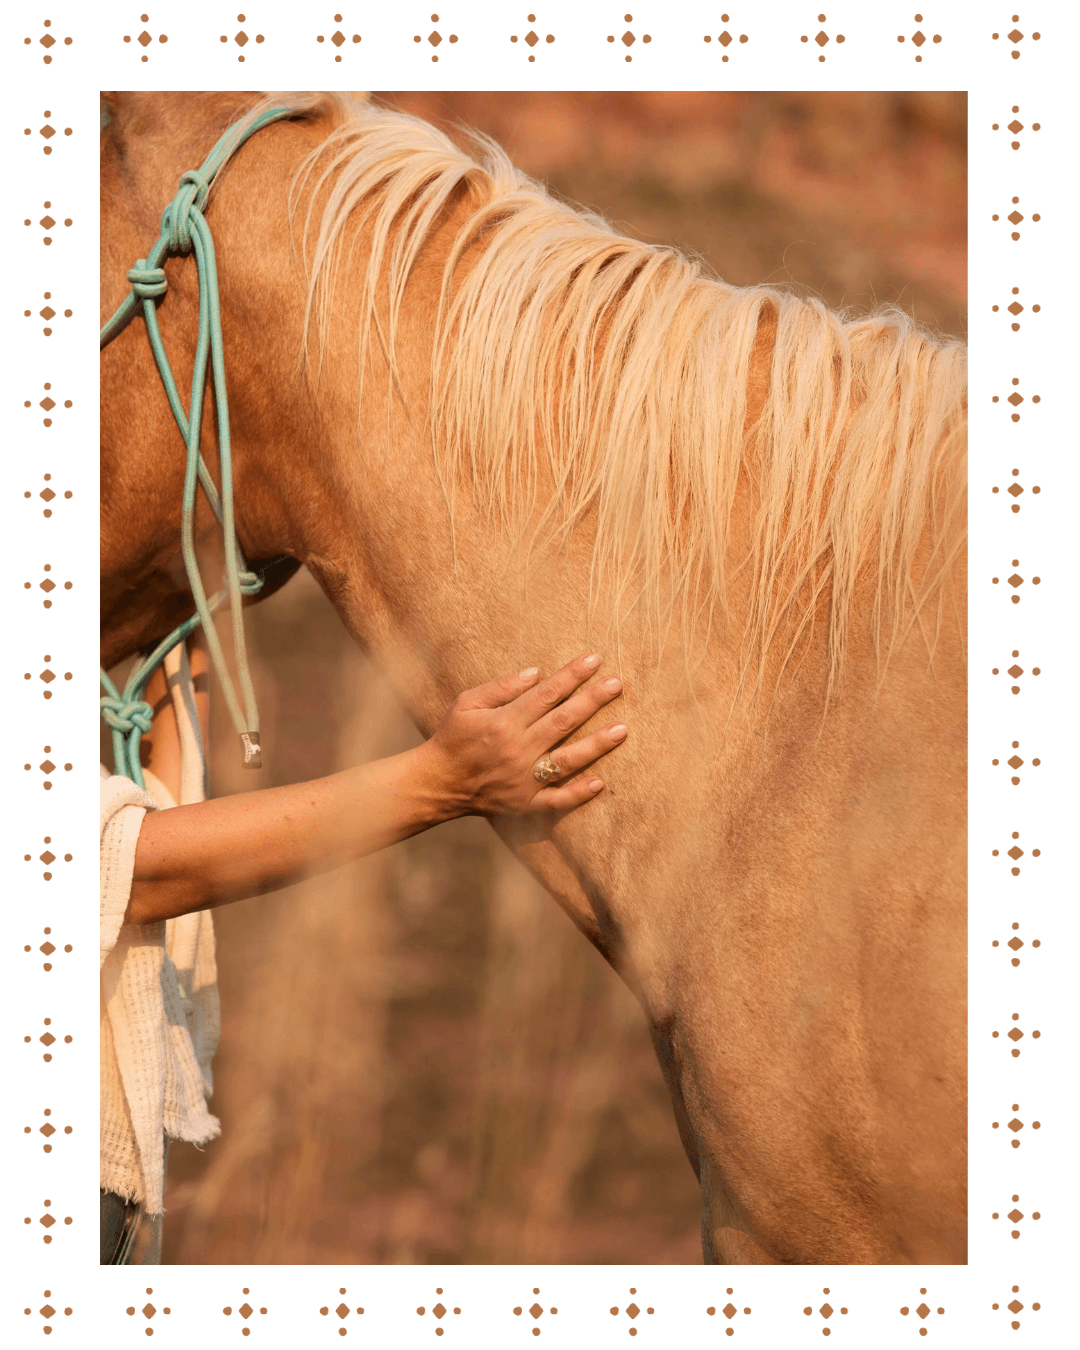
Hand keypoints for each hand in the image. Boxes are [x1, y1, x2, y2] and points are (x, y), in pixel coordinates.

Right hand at [423, 652, 626, 818]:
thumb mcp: (467, 703)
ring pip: (567, 760)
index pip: (546, 694)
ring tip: (622, 729)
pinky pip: (556, 801)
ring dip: (596, 745)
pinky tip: (600, 783)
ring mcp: (524, 780)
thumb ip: (501, 688)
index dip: (572, 676)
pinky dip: (578, 793)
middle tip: (617, 685)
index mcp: (504, 722)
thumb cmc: (452, 738)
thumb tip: (537, 674)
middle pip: (563, 722)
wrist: (436, 783)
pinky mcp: (525, 804)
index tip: (594, 660)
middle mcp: (518, 750)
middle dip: (592, 701)